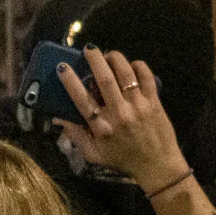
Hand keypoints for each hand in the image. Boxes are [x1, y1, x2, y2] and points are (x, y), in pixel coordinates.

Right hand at [57, 48, 191, 192]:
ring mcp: (138, 107)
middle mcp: (119, 115)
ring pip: (126, 74)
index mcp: (102, 128)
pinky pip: (146, 77)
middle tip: (89, 48)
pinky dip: (138, 66)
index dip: (70, 81)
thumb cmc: (123, 160)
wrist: (157, 166)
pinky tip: (131, 65)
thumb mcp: (94, 154)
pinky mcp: (154, 103)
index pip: (82, 100)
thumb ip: (76, 136)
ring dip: (115, 58)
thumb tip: (58, 118)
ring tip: (109, 54)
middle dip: (94, 59)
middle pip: (104, 80)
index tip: (62, 67)